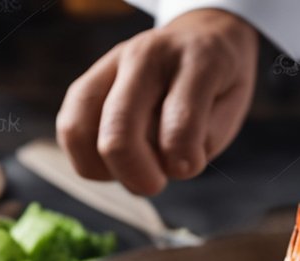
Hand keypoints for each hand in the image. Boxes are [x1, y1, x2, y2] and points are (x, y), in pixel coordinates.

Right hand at [56, 9, 258, 195]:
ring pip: (78, 130)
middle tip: (154, 184)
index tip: (188, 167)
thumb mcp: (231, 108)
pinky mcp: (85, 82)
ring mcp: (109, 66)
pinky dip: (86, 159)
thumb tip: (165, 165)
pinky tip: (114, 161)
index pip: (180, 122)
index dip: (184, 162)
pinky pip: (68, 130)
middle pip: (118, 129)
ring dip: (104, 169)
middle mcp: (146, 56)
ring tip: (131, 170)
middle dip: (135, 174)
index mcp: (196, 60)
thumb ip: (203, 139)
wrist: (200, 36)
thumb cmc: (217, 83)